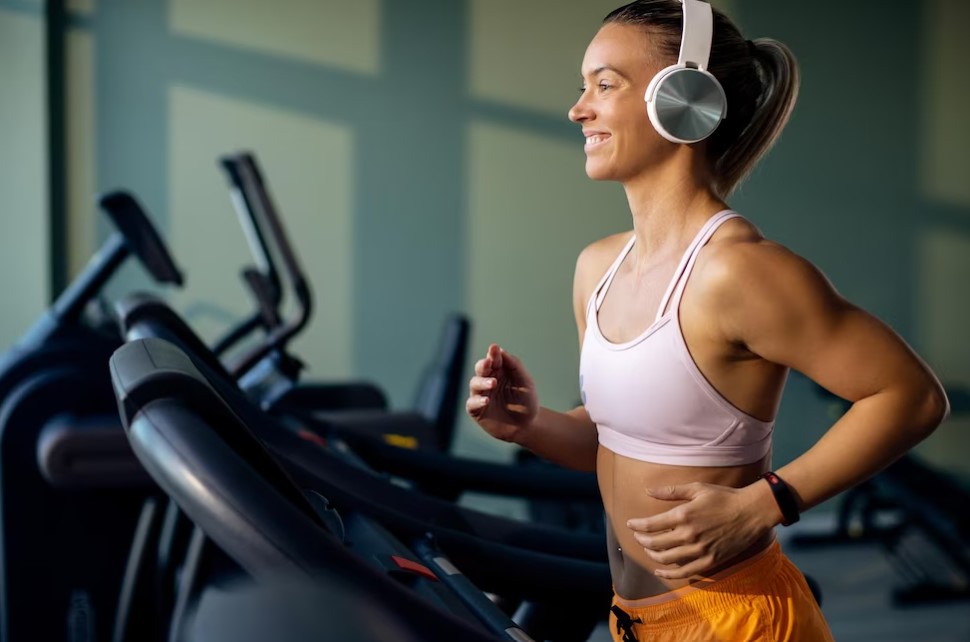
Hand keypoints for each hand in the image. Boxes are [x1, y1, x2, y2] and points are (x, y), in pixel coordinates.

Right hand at [465, 344, 538, 442]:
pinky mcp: (477, 410)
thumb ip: (515, 365)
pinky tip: (487, 400)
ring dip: (482, 382)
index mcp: (500, 371)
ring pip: (474, 383)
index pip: (493, 359)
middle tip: (488, 363)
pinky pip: (471, 403)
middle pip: (481, 369)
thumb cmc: (526, 402)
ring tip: (493, 383)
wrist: (527, 426)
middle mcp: (488, 381)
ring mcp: (481, 395)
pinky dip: (477, 400)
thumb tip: (501, 350)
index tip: (494, 348)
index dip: (493, 353)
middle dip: (483, 364)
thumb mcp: (525, 382)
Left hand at [626, 481, 776, 579]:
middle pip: (655, 543)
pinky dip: (668, 573)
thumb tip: (648, 490)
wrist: (751, 512)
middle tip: (637, 535)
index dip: (636, 525)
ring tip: (647, 548)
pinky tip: (659, 570)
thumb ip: (671, 491)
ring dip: (652, 555)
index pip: (650, 525)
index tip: (630, 524)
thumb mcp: (696, 488)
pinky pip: (684, 572)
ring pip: (666, 559)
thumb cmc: (724, 497)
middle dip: (641, 540)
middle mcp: (688, 535)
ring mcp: (699, 550)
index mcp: (683, 516)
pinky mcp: (710, 561)